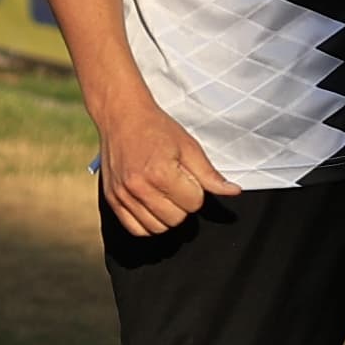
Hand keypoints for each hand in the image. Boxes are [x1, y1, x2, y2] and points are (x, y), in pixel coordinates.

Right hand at [94, 95, 230, 235]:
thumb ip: (210, 175)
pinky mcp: (112, 199)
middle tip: (176, 185)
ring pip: (157, 228)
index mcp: (161, 172)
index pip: (194, 203)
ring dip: (166, 216)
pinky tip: (152, 207)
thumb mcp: (189, 146)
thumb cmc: (156, 128)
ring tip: (164, 195)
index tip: (188, 177)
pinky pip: (135, 229)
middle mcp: (139, 187)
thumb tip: (233, 192)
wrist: (122, 115)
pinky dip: (147, 224)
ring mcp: (122, 194)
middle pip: (176, 219)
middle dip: (182, 205)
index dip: (196, 191)